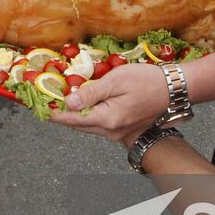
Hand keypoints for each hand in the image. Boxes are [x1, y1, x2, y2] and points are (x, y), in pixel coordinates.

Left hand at [49, 62, 168, 143]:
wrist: (174, 89)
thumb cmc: (147, 81)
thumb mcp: (116, 81)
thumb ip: (90, 93)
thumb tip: (68, 102)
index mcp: (107, 119)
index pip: (72, 119)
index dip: (54, 114)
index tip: (40, 109)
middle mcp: (111, 131)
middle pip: (79, 125)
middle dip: (62, 115)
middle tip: (47, 104)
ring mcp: (119, 133)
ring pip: (89, 127)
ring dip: (75, 116)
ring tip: (62, 103)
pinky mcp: (125, 130)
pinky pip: (100, 125)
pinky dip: (89, 117)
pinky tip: (85, 106)